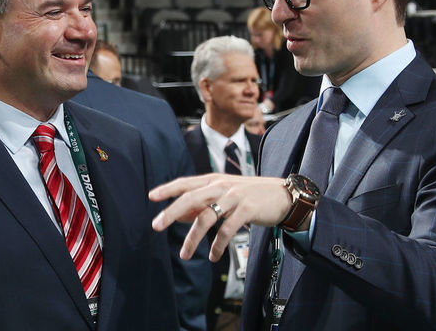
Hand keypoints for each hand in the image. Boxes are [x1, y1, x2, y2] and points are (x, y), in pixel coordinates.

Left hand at [149, 173, 291, 261]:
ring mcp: (234, 197)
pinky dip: (217, 245)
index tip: (151, 196)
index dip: (168, 189)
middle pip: (190, 198)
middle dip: (171, 212)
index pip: (186, 183)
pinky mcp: (247, 209)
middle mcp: (221, 186)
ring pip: (206, 217)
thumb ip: (202, 204)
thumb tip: (178, 215)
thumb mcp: (225, 196)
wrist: (283, 196)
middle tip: (156, 226)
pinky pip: (226, 230)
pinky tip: (212, 255)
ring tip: (184, 254)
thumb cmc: (250, 196)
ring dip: (192, 238)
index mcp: (214, 180)